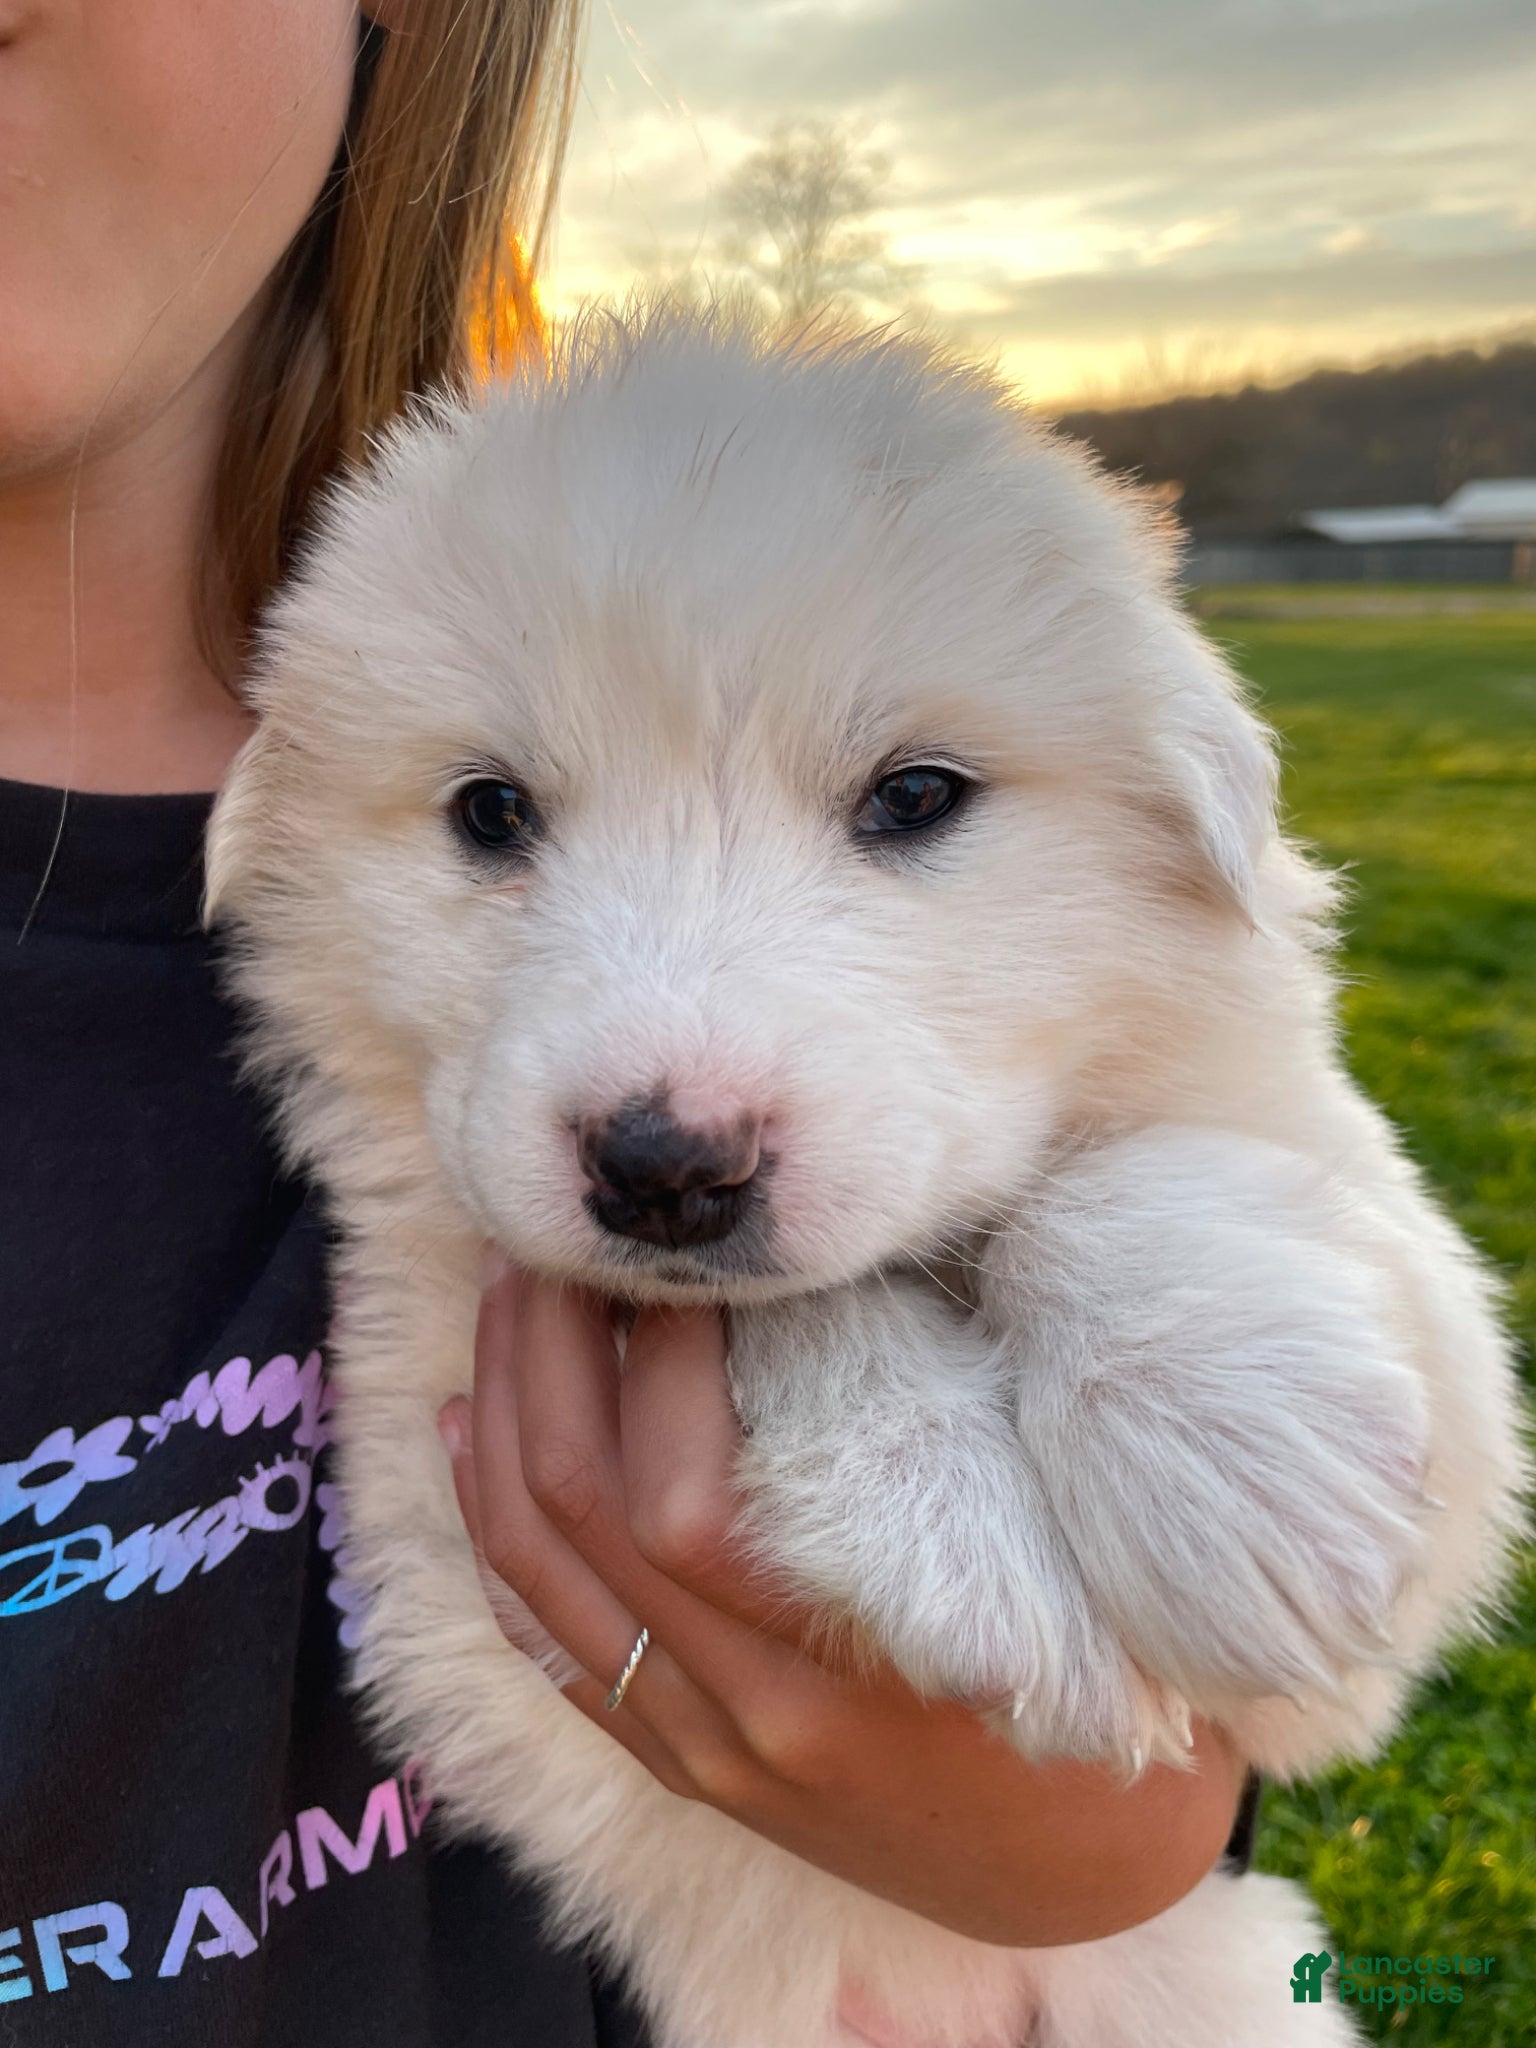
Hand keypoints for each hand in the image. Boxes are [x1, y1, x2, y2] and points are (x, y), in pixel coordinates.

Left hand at [437, 1266, 1248, 1950]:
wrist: (1082, 1871)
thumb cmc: (1098, 1687)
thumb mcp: (1057, 1564)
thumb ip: (953, 1441)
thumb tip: (842, 1267)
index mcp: (846, 1672)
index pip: (684, 1503)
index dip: (662, 1356)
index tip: (678, 1245)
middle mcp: (747, 1719)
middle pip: (581, 1514)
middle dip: (547, 1353)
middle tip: (555, 1233)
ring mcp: (699, 1746)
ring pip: (538, 1570)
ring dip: (504, 1414)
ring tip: (510, 1292)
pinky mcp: (678, 1759)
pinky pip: (545, 1642)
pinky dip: (492, 1529)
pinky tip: (469, 1432)